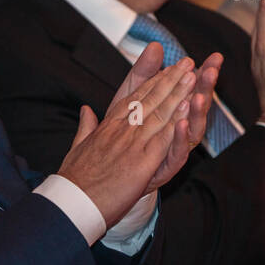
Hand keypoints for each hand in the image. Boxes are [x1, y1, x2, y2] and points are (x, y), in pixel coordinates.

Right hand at [57, 54, 195, 225]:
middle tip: (185, 63)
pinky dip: (176, 122)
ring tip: (192, 77)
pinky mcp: (141, 163)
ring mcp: (131, 145)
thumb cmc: (73, 179)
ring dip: (178, 94)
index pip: (133, 99)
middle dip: (169, 80)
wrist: (72, 201)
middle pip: (149, 100)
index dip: (151, 83)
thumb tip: (86, 110)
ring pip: (159, 114)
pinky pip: (163, 138)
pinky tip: (187, 109)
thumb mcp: (77, 146)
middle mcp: (120, 130)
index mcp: (107, 127)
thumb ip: (86, 126)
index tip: (165, 70)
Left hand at [107, 43, 223, 190]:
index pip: (192, 90)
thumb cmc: (120, 133)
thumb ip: (143, 73)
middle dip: (206, 87)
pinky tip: (180, 123)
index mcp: (172, 113)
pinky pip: (176, 153)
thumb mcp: (129, 98)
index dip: (203, 73)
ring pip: (192, 130)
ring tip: (198, 96)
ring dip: (197, 112)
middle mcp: (177, 131)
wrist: (104, 173)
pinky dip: (179, 139)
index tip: (214, 57)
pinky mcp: (163, 168)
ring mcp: (172, 150)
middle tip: (214, 69)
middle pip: (197, 106)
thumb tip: (155, 45)